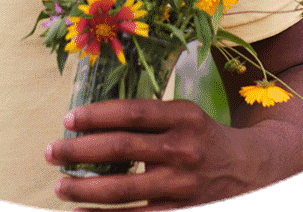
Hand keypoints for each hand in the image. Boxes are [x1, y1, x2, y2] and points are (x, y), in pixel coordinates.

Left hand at [45, 98, 270, 209]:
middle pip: (122, 148)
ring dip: (86, 189)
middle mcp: (184, 149)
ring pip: (125, 189)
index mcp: (183, 116)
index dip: (97, 115)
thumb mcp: (185, 116)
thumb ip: (149, 117)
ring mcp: (184, 185)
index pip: (132, 113)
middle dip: (80, 150)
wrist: (252, 171)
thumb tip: (93, 121)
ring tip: (59, 187)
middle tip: (51, 151)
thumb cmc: (204, 138)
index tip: (68, 119)